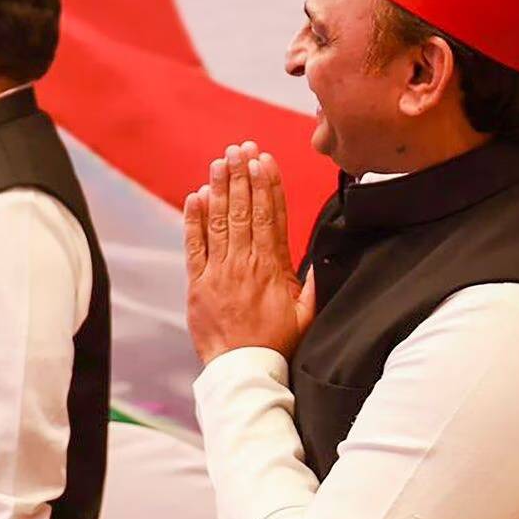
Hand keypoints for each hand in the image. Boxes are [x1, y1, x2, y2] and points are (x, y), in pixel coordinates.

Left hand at [184, 141, 316, 364]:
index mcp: (273, 268)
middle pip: (245, 211)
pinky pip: (194, 245)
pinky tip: (196, 196)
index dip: (267, 185)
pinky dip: (194, 220)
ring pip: (220, 221)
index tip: (265, 160)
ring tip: (221, 161)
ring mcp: (218, 272)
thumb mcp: (306, 315)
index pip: (271, 216)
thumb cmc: (277, 345)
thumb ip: (313, 283)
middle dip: (243, 176)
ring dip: (221, 189)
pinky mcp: (196, 283)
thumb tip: (324, 258)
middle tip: (241, 148)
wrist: (242, 371)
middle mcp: (245, 264)